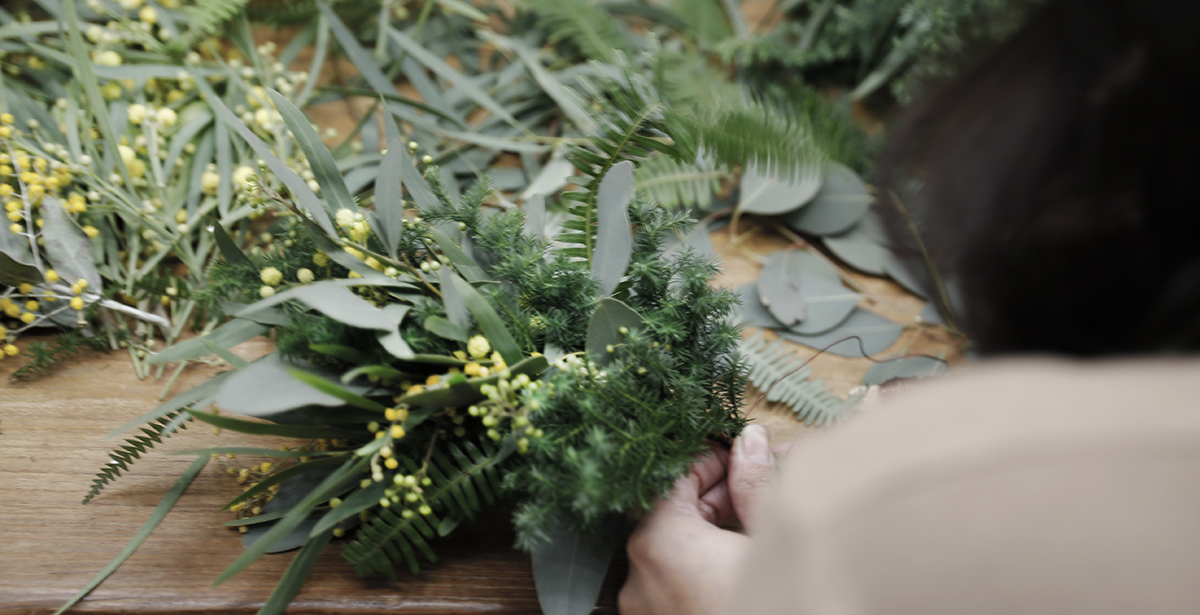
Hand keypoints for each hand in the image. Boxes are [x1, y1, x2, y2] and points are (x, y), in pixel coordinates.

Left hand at [619, 425, 783, 614]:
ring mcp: (647, 612)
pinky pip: (677, 584)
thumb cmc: (776, 603)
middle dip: (722, 495)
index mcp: (658, 542)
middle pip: (674, 514)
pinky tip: (743, 561)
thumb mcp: (774, 538)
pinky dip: (704, 567)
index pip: (673, 476)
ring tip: (763, 524)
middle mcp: (639, 577)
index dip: (712, 457)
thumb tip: (750, 441)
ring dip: (716, 532)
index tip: (746, 452)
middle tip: (767, 482)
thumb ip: (756, 484)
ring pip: (677, 552)